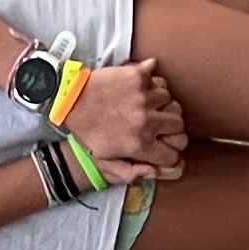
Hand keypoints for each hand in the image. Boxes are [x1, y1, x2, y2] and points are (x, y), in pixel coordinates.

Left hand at [67, 62, 184, 178]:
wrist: (70, 100)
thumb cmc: (87, 132)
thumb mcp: (105, 161)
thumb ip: (131, 172)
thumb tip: (155, 172)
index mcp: (140, 144)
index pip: (173, 153)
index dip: (171, 152)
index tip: (165, 147)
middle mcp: (146, 120)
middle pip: (178, 126)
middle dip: (172, 129)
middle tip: (161, 127)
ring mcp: (144, 96)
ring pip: (171, 102)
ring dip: (164, 106)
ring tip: (152, 108)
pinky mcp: (138, 77)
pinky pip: (160, 81)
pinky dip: (157, 86)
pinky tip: (147, 91)